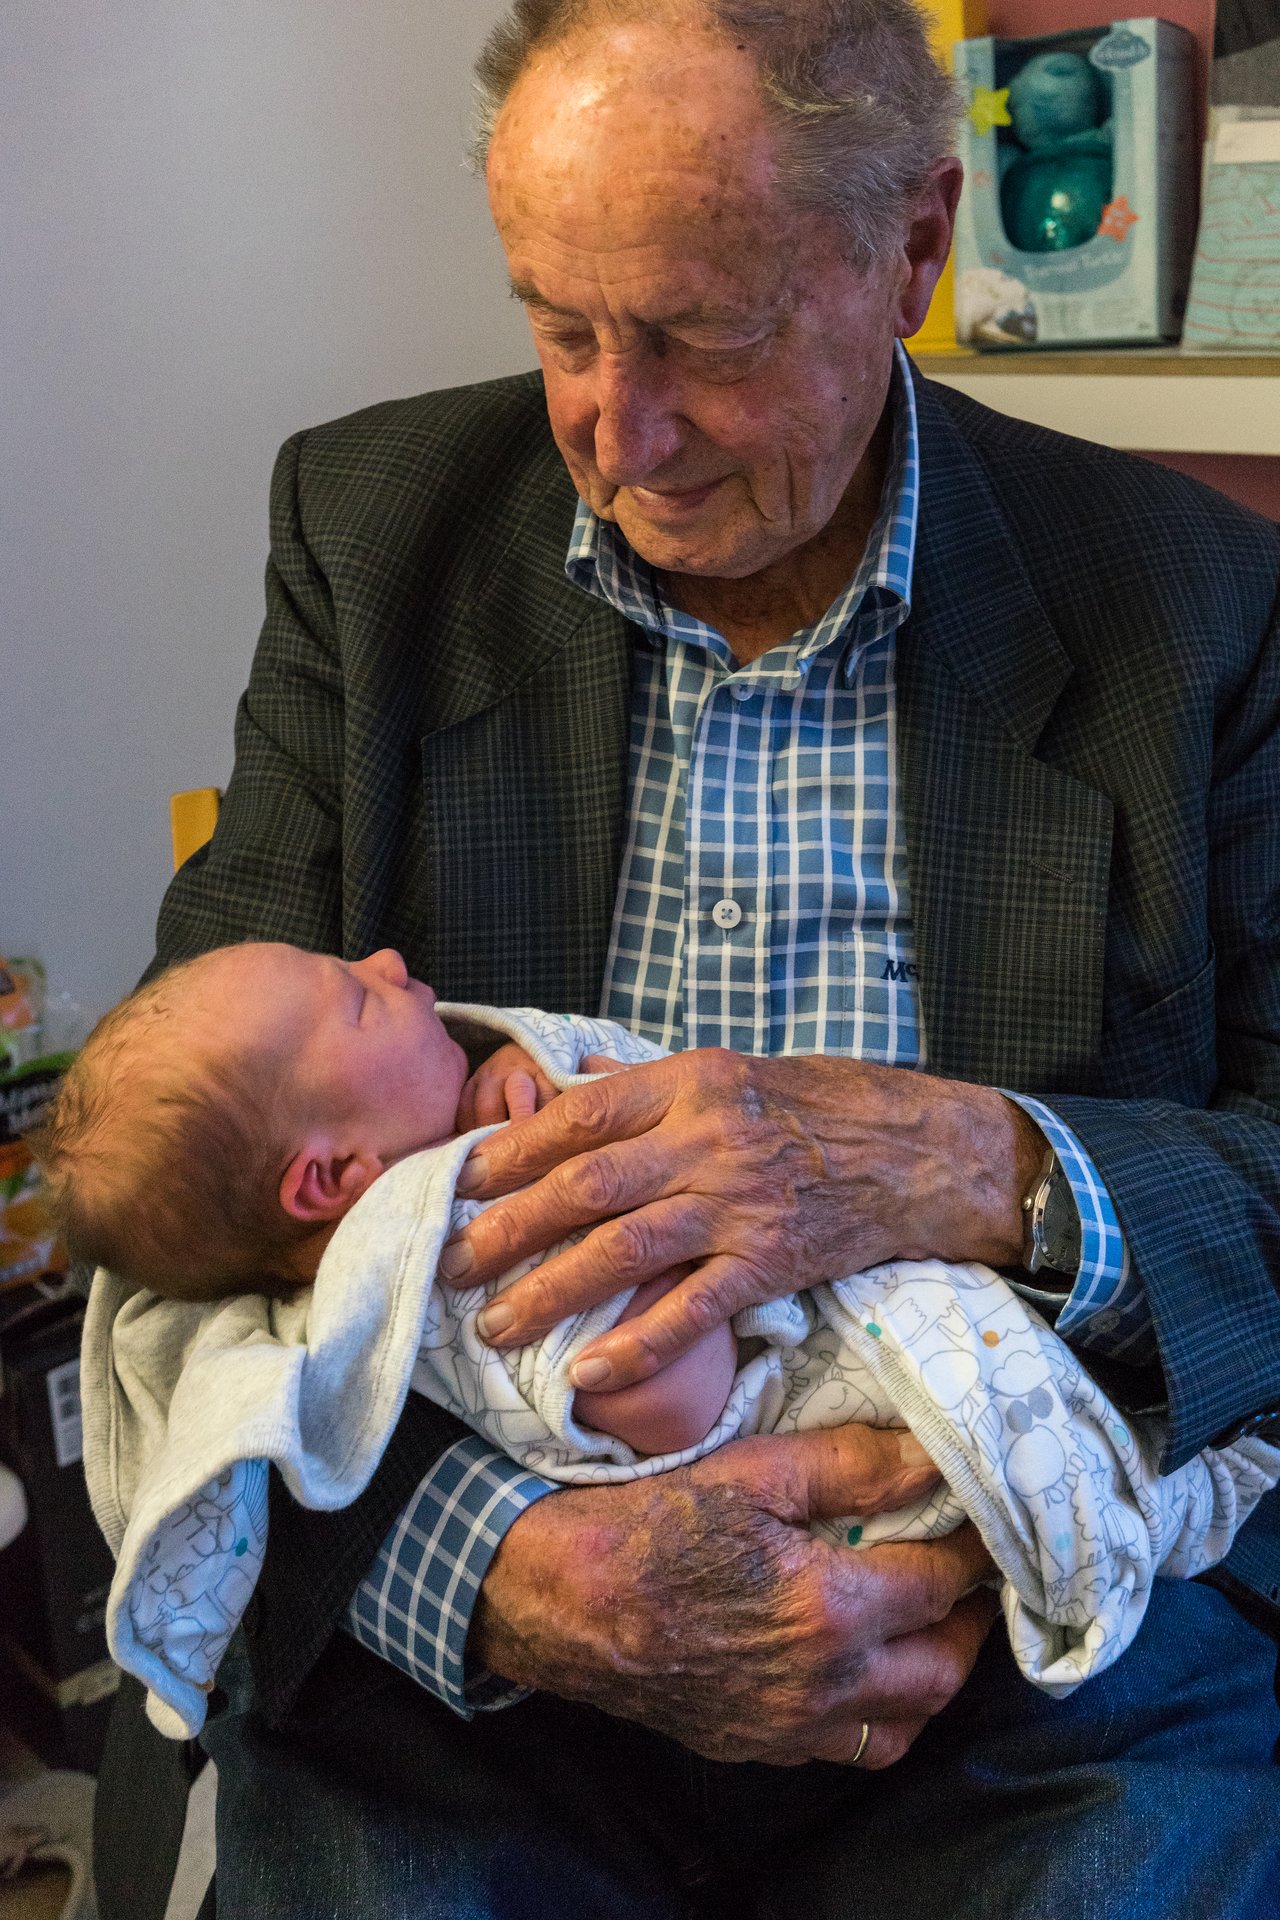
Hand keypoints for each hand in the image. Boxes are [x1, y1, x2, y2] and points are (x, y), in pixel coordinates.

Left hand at [442, 1049, 1042, 1390]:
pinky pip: (690, 1311)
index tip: (461, 1182)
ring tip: (495, 1327)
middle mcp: (707, 1138)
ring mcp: (739, 1204)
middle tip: (450, 1264)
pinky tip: (587, 1375)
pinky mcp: (771, 1263)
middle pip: (584, 1187)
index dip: (512, 1153)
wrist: (923, 1152)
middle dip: (506, 1229)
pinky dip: (636, 1347)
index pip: (579, 1116)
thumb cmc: (824, 1105)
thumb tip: (570, 1075)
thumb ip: (648, 1081)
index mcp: (691, 1082)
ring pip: (621, 1251)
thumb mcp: (734, 1070)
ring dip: (548, 1292)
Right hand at [472, 1423, 998, 1766]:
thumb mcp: (749, 1472)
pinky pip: (843, 1747)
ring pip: (900, 1726)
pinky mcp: (752, 1744)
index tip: (990, 1520)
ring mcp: (786, 1727)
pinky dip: (873, 1713)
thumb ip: (850, 1468)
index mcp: (828, 1611)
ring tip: (925, 1626)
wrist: (553, 1598)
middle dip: (970, 1624)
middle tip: (970, 1575)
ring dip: (929, 1678)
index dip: (975, 1548)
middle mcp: (820, 1685)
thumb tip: (927, 1456)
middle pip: (941, 1671)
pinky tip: (857, 1665)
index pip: (941, 1584)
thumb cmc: (646, 1523)